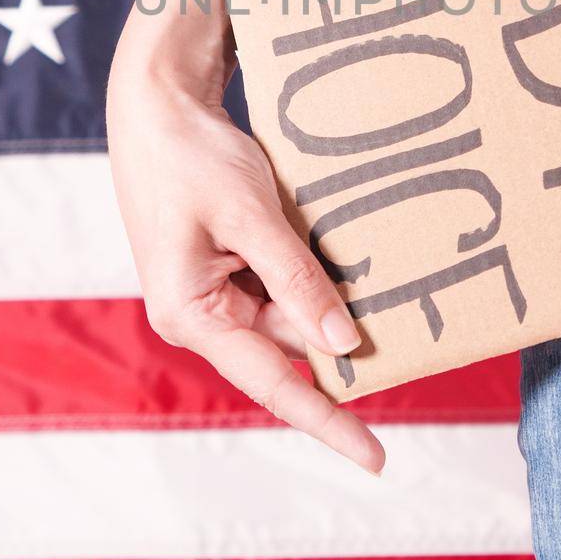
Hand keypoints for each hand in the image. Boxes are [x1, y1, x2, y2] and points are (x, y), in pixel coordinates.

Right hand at [105, 0, 384, 475]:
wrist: (155, 102)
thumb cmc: (191, 157)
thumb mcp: (250, 217)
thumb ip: (297, 281)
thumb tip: (342, 343)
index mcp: (191, 315)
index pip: (273, 383)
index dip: (329, 420)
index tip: (376, 457)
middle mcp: (198, 313)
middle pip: (286, 344)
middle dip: (338, 334)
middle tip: (405, 326)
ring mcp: (209, 288)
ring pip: (286, 310)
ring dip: (326, 294)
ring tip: (367, 267)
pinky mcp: (222, 262)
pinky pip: (276, 282)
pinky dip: (310, 271)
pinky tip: (338, 248)